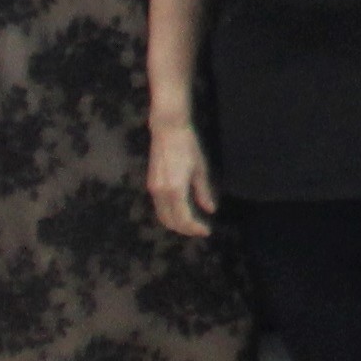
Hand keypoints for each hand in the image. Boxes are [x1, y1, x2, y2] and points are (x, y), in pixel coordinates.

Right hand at [148, 116, 215, 237]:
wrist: (167, 130)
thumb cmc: (188, 147)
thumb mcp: (200, 169)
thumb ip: (204, 192)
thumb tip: (210, 210)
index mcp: (175, 190)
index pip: (184, 219)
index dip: (195, 228)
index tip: (207, 230)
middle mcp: (161, 193)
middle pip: (170, 221)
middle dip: (185, 229)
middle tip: (200, 230)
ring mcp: (153, 189)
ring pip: (162, 216)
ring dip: (176, 224)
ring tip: (192, 224)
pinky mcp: (151, 184)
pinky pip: (159, 207)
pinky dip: (170, 214)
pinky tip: (182, 211)